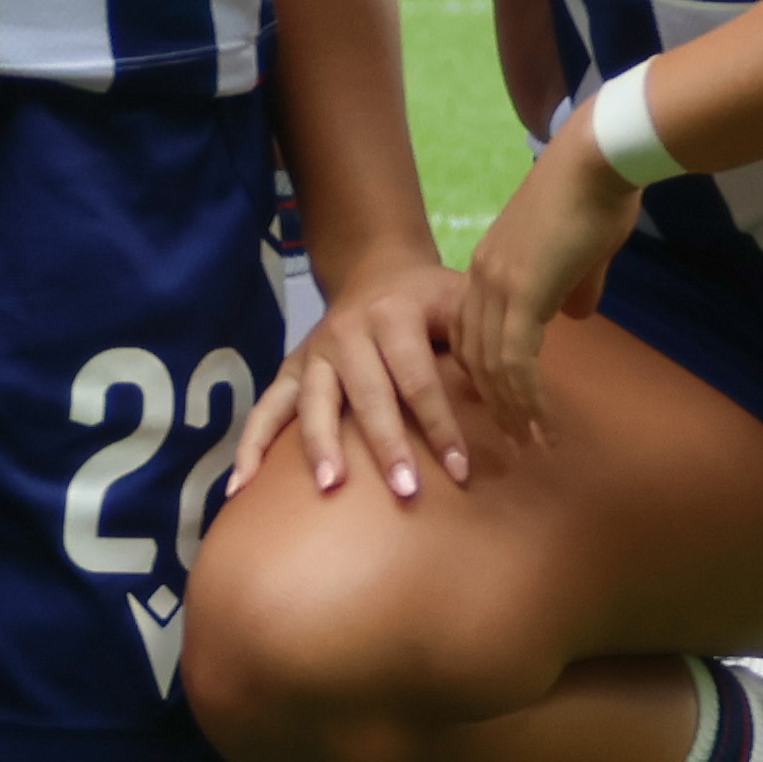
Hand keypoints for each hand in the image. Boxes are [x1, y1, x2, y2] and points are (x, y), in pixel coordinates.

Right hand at [230, 258, 480, 502]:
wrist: (377, 270)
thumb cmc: (433, 299)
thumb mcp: (464, 302)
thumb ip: (486, 344)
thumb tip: (523, 406)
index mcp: (391, 315)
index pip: (417, 377)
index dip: (440, 424)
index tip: (461, 470)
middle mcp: (344, 333)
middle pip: (365, 394)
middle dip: (385, 444)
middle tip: (405, 491)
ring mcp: (313, 354)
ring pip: (312, 402)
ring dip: (320, 446)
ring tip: (331, 487)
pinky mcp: (292, 372)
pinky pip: (266, 410)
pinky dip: (250, 447)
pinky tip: (240, 487)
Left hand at [450, 109, 644, 445]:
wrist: (597, 160)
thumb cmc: (597, 196)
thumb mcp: (581, 251)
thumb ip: (574, 285)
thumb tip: (576, 313)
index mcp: (489, 266)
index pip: (474, 331)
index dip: (487, 371)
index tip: (505, 405)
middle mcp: (481, 278)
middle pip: (474, 354)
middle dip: (494, 401)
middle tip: (514, 438)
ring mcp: (497, 286)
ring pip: (491, 364)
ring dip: (511, 408)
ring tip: (529, 442)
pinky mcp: (521, 293)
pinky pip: (514, 359)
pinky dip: (524, 396)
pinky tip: (539, 422)